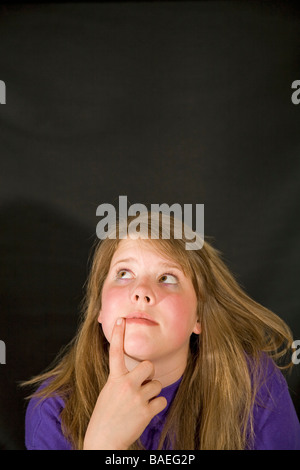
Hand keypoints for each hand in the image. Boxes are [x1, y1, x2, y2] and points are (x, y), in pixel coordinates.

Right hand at [83, 317, 166, 449]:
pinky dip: (156, 406)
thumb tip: (141, 373)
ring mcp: (136, 397)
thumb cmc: (106, 416)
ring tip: (139, 404)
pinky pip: (161, 400)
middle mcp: (126, 384)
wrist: (103, 441)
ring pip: (157, 384)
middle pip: (149, 365)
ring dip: (152, 393)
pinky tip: (145, 413)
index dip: (118, 334)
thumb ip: (121, 380)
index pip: (115, 352)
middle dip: (149, 374)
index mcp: (114, 379)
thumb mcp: (108, 392)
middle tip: (142, 385)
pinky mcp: (146, 411)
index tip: (121, 319)